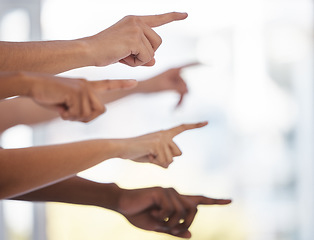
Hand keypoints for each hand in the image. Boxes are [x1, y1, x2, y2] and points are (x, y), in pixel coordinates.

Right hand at [26, 73, 136, 121]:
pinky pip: (79, 113)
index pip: (108, 85)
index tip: (135, 82)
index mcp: (87, 86)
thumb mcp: (67, 104)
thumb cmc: (47, 95)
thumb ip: (80, 109)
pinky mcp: (77, 92)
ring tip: (62, 108)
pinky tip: (59, 106)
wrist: (31, 84)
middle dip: (85, 118)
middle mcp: (88, 86)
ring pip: (89, 114)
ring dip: (74, 117)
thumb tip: (89, 116)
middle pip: (101, 111)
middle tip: (69, 113)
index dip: (121, 84)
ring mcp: (83, 88)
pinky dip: (67, 115)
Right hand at [84, 12, 187, 66]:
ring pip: (153, 52)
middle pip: (158, 43)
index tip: (185, 15)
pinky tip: (123, 58)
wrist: (89, 51)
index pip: (158, 18)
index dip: (173, 17)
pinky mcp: (135, 39)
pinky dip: (136, 63)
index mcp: (135, 21)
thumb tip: (154, 62)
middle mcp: (137, 22)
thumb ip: (143, 55)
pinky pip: (146, 58)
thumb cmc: (106, 51)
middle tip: (128, 55)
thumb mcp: (127, 53)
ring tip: (123, 55)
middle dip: (147, 54)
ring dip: (140, 59)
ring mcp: (136, 29)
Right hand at [117, 187, 231, 237]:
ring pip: (183, 211)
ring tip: (159, 220)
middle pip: (194, 209)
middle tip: (171, 228)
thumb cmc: (139, 215)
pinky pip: (171, 210)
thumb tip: (191, 233)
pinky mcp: (162, 192)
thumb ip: (174, 230)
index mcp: (176, 201)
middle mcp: (175, 193)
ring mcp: (169, 191)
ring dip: (172, 223)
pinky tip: (153, 213)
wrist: (123, 205)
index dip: (215, 201)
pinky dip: (163, 218)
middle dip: (186, 222)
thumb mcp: (158, 227)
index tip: (230, 200)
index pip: (199, 200)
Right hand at [118, 121, 207, 167]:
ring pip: (170, 161)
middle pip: (178, 154)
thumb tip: (172, 164)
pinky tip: (146, 155)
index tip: (207, 122)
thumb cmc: (136, 153)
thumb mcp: (153, 158)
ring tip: (147, 155)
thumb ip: (163, 160)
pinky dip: (154, 163)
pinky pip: (163, 162)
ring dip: (158, 162)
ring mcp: (161, 138)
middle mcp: (165, 134)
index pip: (182, 128)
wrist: (120, 148)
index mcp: (164, 134)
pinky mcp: (157, 144)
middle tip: (151, 155)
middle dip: (166, 160)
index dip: (195, 125)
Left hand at [143, 62, 199, 106]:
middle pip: (186, 85)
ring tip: (175, 110)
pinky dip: (178, 101)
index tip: (211, 63)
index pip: (190, 64)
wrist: (141, 89)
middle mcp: (175, 73)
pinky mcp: (172, 86)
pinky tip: (174, 109)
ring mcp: (174, 80)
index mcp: (174, 69)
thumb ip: (177, 88)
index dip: (201, 64)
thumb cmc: (150, 86)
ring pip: (184, 91)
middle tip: (177, 108)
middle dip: (183, 96)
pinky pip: (180, 93)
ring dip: (181, 101)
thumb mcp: (165, 87)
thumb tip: (188, 91)